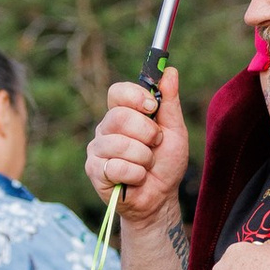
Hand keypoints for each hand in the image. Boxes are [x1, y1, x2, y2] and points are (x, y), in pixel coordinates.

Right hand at [85, 70, 188, 224]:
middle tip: (155, 144)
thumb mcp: (175, 131)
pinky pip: (116, 166)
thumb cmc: (166, 164)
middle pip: (119, 117)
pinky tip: (136, 179)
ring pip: (120, 144)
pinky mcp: (94, 170)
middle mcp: (106, 128)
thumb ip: (170, 102)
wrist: (161, 198)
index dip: (134, 96)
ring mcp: (98, 149)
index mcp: (123, 113)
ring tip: (147, 165)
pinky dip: (135, 174)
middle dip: (147, 133)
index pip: (117, 92)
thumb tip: (170, 70)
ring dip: (144, 157)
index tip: (152, 107)